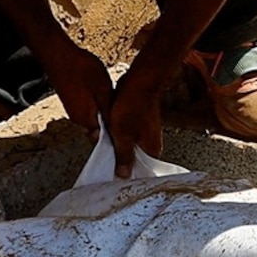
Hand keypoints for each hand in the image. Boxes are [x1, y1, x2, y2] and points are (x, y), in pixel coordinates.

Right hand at [36, 34, 115, 141]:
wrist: (58, 54)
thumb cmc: (80, 69)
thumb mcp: (103, 89)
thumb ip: (109, 111)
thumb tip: (117, 128)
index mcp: (86, 120)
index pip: (103, 140)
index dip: (116, 136)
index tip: (127, 128)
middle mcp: (77, 119)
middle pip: (99, 129)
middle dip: (111, 121)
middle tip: (123, 108)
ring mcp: (73, 109)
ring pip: (94, 117)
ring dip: (104, 110)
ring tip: (112, 95)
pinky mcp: (70, 100)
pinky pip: (87, 108)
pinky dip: (96, 102)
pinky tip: (101, 89)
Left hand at [107, 57, 173, 175]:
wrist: (142, 80)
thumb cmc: (134, 105)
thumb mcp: (123, 134)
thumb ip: (123, 155)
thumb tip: (123, 174)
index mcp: (151, 149)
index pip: (139, 170)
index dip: (125, 173)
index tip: (112, 176)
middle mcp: (151, 143)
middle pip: (133, 159)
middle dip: (119, 159)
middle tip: (105, 162)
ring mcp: (145, 132)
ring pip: (129, 146)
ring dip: (117, 146)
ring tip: (105, 146)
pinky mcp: (139, 123)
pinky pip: (127, 134)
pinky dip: (118, 135)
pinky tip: (109, 132)